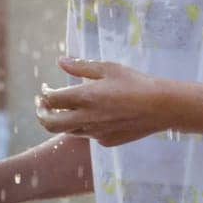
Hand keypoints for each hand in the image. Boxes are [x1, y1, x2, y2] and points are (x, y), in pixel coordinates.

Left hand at [36, 57, 167, 146]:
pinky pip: (87, 135)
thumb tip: (60, 61)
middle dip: (41, 115)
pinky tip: (92, 116)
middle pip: (50, 124)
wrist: (161, 107)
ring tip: (65, 110)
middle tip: (43, 106)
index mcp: (85, 97)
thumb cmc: (135, 82)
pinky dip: (82, 126)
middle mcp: (87, 118)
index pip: (51, 100)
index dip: (44, 95)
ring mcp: (96, 133)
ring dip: (61, 122)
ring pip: (67, 132)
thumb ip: (81, 67)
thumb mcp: (108, 68)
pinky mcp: (106, 141)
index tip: (45, 89)